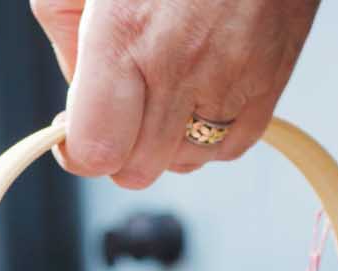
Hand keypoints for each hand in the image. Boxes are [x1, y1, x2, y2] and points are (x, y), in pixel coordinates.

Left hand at [31, 0, 322, 187]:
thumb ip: (68, 37)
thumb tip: (74, 96)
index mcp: (126, 34)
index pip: (95, 151)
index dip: (77, 151)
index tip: (72, 130)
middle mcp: (180, 67)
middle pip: (136, 170)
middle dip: (117, 146)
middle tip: (116, 105)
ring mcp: (230, 81)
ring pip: (182, 164)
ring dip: (163, 142)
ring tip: (160, 90)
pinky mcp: (269, 85)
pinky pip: (228, 148)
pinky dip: (207, 135)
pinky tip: (197, 92)